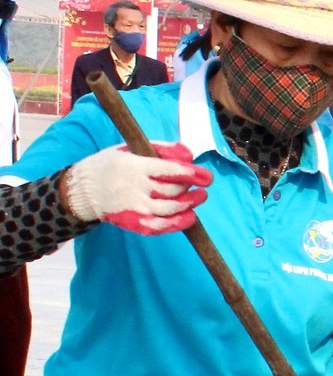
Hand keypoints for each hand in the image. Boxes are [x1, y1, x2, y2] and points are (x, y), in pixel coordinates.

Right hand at [63, 142, 210, 234]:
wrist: (82, 189)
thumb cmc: (111, 165)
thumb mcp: (130, 148)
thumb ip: (161, 149)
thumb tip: (189, 154)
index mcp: (135, 166)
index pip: (170, 170)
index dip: (193, 174)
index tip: (207, 176)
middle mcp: (135, 187)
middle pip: (174, 189)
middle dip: (191, 187)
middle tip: (200, 184)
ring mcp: (135, 207)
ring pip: (171, 208)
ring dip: (190, 203)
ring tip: (199, 197)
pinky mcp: (134, 223)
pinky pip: (161, 226)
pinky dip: (179, 223)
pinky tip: (190, 216)